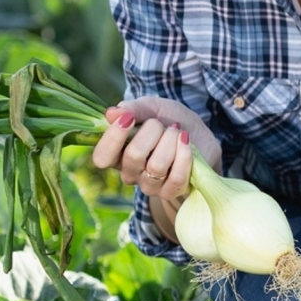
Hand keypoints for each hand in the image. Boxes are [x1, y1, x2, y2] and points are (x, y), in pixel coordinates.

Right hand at [91, 96, 221, 202]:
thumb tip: (110, 113)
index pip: (102, 157)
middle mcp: (130, 173)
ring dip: (171, 141)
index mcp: (118, 153)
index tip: (129, 119)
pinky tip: (186, 141)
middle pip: (133, 156)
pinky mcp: (171, 192)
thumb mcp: (152, 107)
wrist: (199, 133)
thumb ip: (133, 109)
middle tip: (162, 124)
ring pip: (157, 166)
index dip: (113, 138)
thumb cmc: (169, 119)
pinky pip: (176, 178)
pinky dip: (184, 155)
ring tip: (177, 131)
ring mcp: (150, 186)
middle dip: (152, 131)